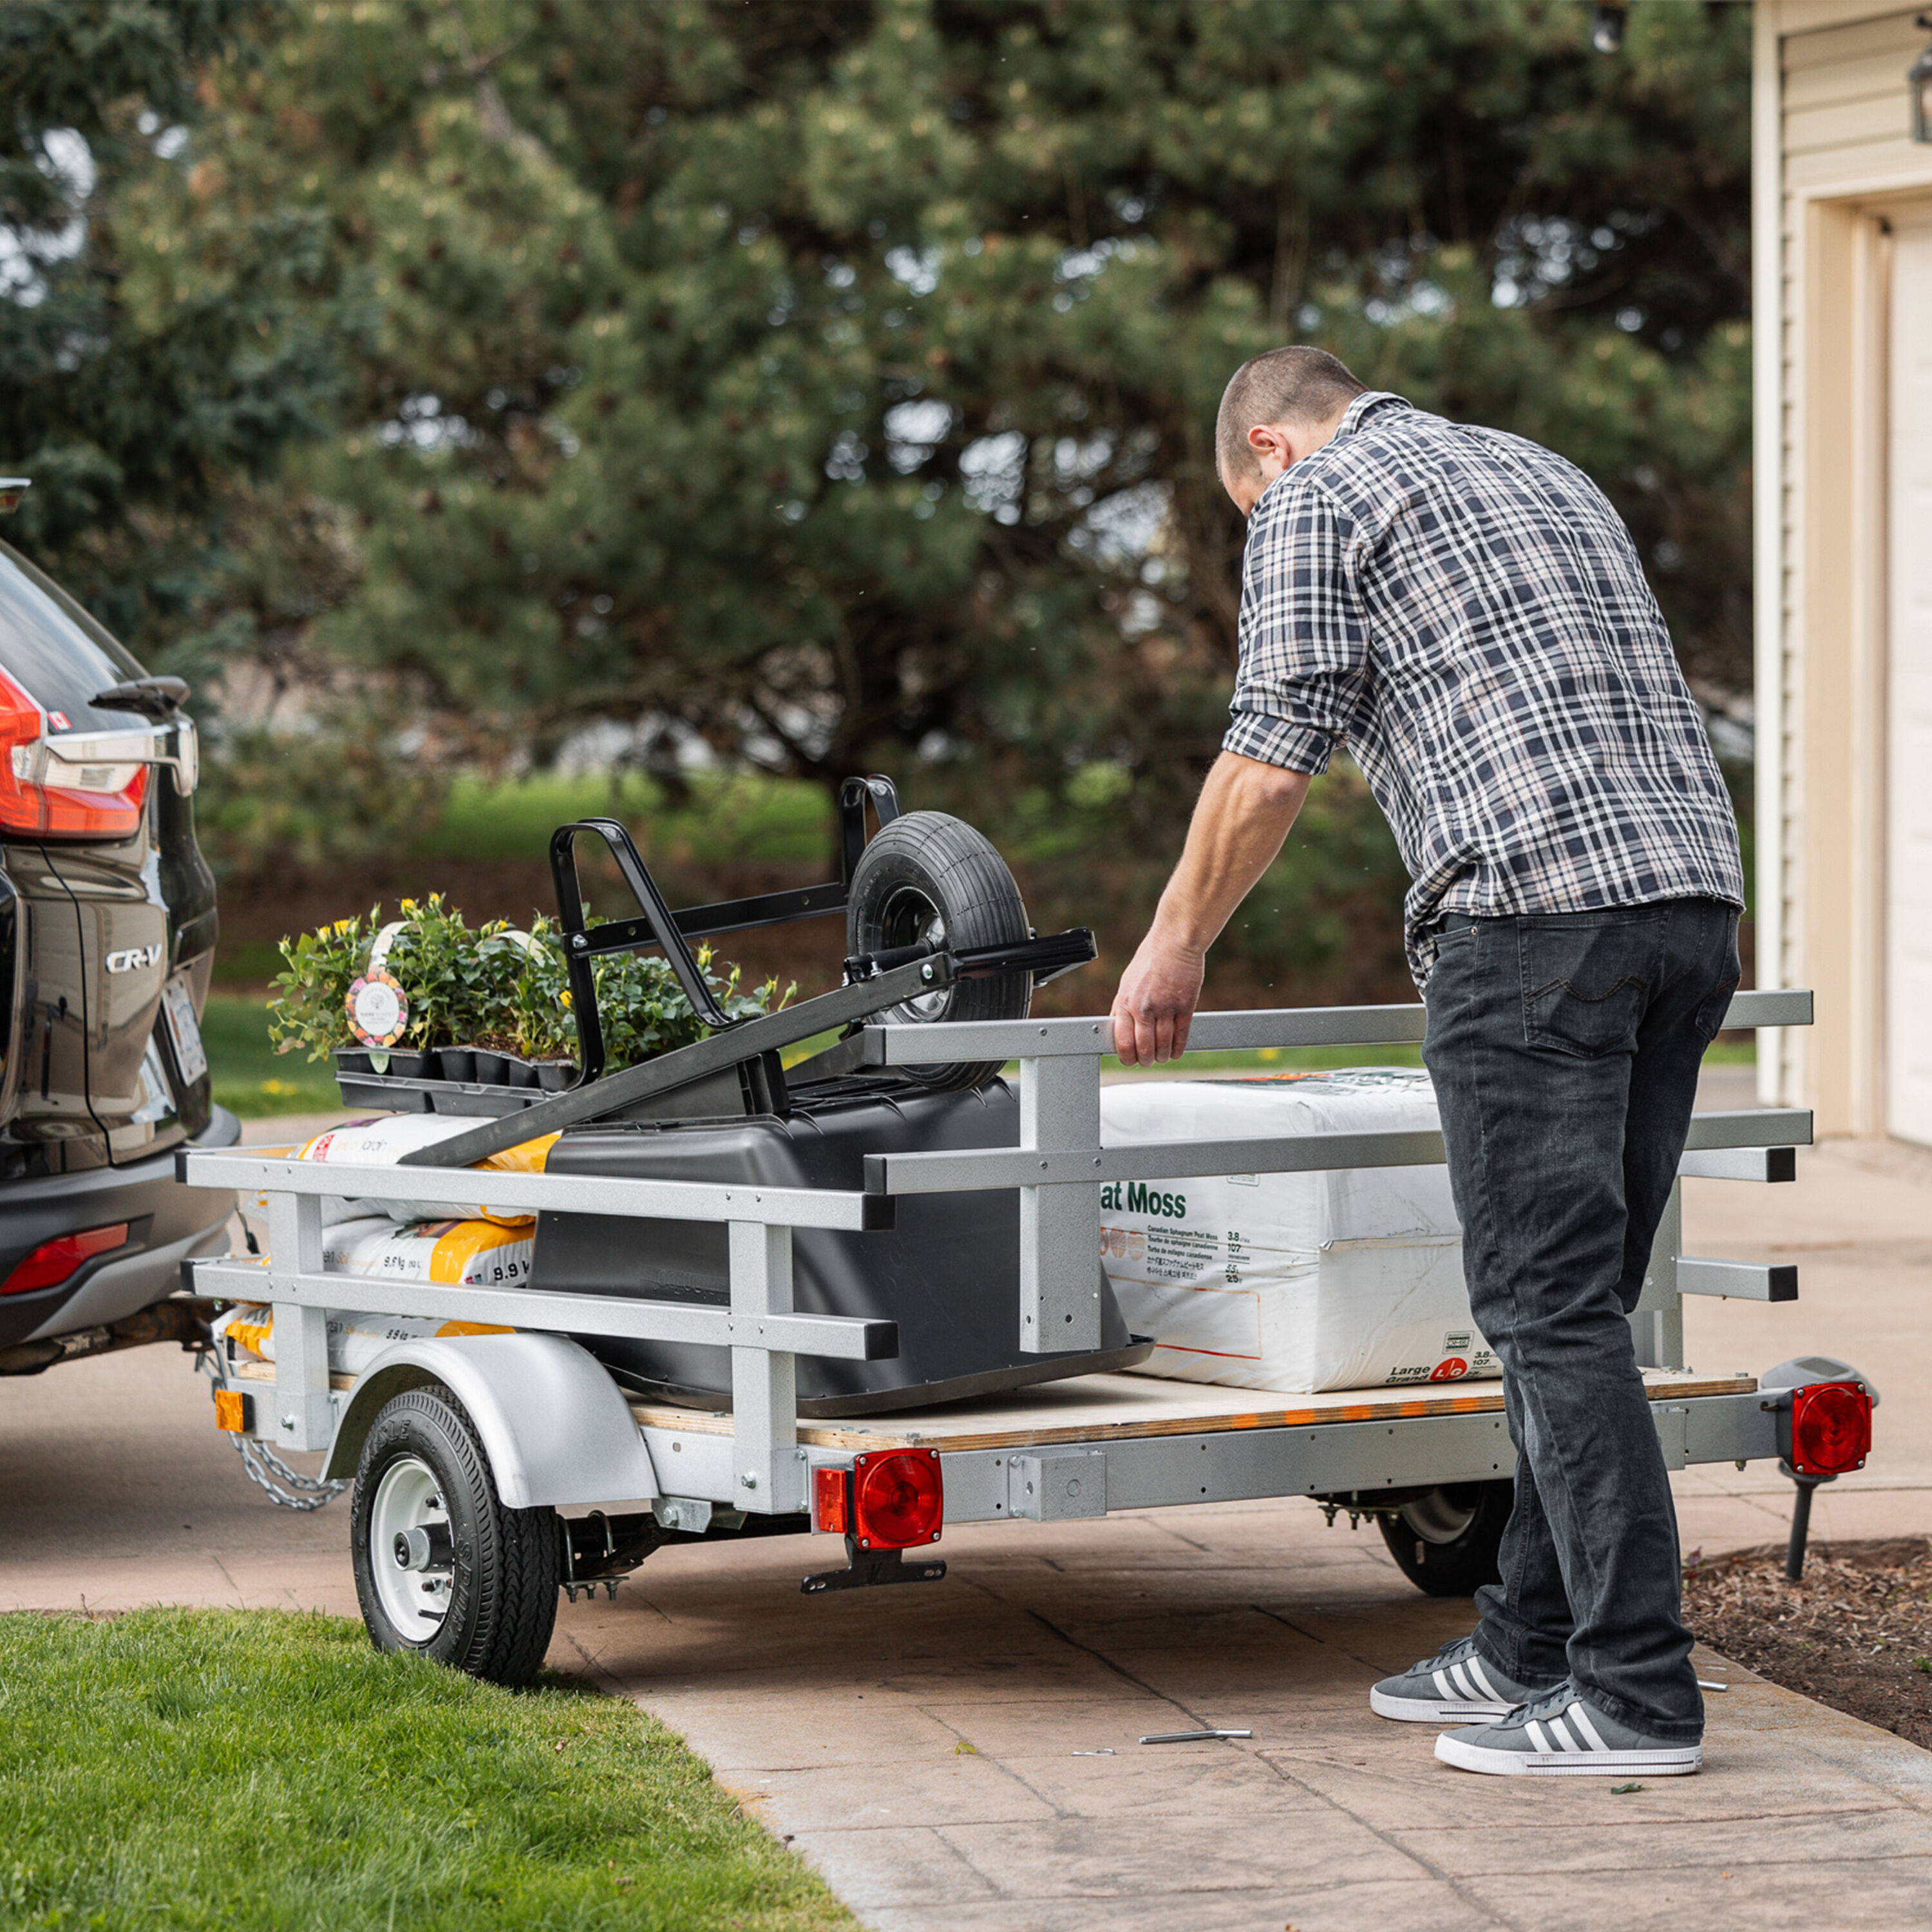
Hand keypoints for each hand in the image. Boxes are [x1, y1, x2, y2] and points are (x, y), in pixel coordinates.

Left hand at [1110, 930, 1205, 1065]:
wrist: (1174, 943)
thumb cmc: (1150, 958)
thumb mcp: (1127, 981)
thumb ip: (1121, 1004)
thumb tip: (1114, 1024)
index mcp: (1126, 1002)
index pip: (1122, 1041)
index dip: (1126, 1056)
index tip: (1129, 1060)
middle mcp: (1144, 1007)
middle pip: (1144, 1047)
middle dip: (1145, 1060)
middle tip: (1147, 1062)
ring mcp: (1166, 1008)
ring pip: (1163, 1045)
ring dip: (1162, 1056)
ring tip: (1161, 1058)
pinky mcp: (1185, 1006)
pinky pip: (1181, 1035)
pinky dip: (1178, 1047)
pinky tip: (1176, 1052)